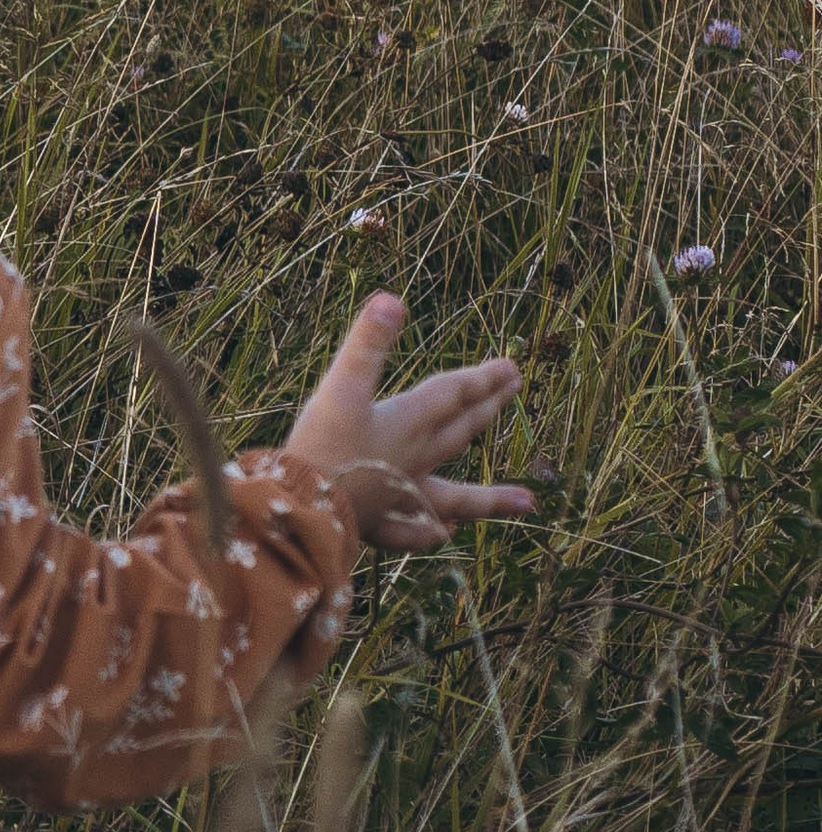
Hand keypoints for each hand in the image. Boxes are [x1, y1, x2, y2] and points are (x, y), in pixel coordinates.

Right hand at [286, 293, 534, 550]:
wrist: (302, 511)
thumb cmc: (321, 446)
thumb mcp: (340, 387)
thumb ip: (367, 345)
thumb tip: (392, 299)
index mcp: (407, 424)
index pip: (453, 395)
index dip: (482, 377)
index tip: (512, 366)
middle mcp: (414, 459)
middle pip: (461, 430)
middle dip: (488, 406)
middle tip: (516, 389)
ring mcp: (402, 495)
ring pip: (456, 495)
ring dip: (491, 497)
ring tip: (528, 503)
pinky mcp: (381, 524)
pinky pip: (415, 528)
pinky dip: (432, 530)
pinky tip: (446, 532)